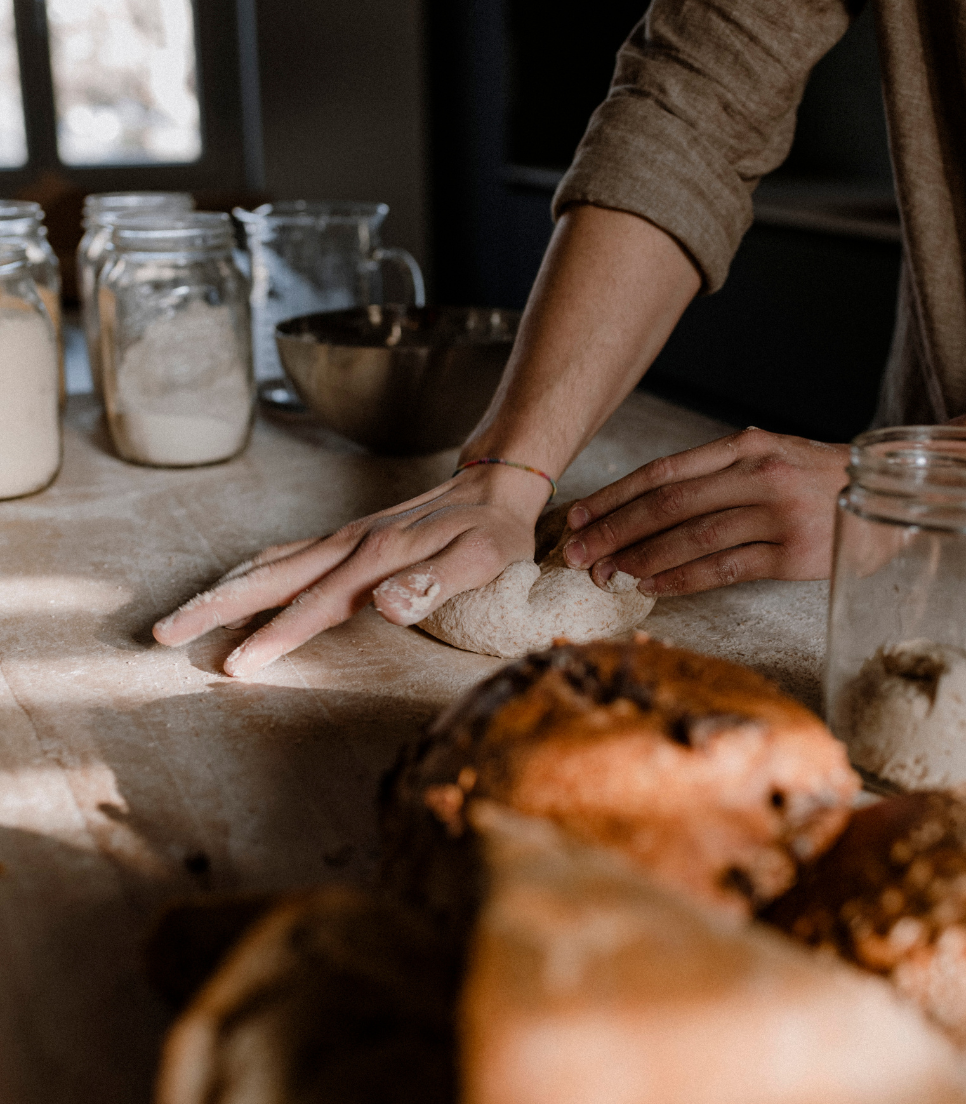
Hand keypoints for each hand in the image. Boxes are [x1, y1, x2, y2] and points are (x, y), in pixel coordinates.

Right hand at [152, 465, 548, 676]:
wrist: (494, 486)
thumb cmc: (492, 531)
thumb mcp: (483, 559)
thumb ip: (437, 583)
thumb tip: (387, 606)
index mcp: (377, 557)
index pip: (315, 604)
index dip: (274, 636)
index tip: (234, 666)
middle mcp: (350, 545)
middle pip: (269, 578)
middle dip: (215, 607)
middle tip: (164, 633)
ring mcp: (344, 539)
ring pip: (269, 563)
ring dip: (223, 589)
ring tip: (181, 615)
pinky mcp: (346, 538)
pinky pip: (287, 554)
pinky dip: (251, 572)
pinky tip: (237, 586)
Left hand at [562, 427, 849, 596]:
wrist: (887, 494)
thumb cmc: (813, 478)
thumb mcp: (766, 457)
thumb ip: (714, 474)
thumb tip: (643, 507)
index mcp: (743, 446)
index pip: (662, 472)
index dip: (613, 496)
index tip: (576, 517)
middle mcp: (756, 474)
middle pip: (667, 506)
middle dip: (613, 531)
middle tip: (577, 554)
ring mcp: (776, 514)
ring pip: (690, 538)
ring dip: (640, 559)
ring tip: (605, 575)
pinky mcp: (792, 554)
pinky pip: (723, 569)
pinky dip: (681, 579)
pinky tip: (650, 587)